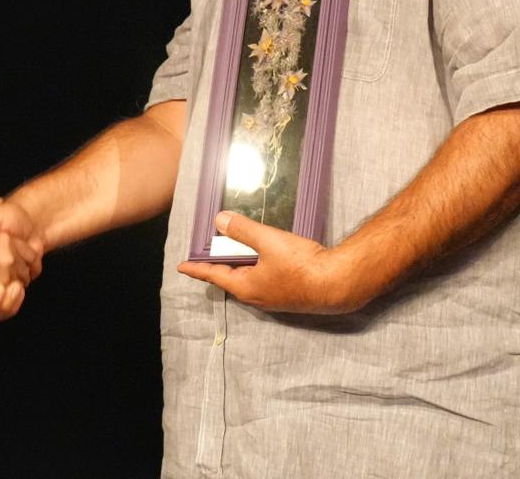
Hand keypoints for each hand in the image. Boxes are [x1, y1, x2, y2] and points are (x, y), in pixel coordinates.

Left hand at [176, 212, 369, 314]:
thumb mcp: (268, 241)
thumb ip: (243, 230)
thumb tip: (219, 221)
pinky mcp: (289, 294)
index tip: (182, 267)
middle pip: (230, 277)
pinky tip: (264, 255)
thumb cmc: (302, 265)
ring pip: (248, 278)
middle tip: (209, 251)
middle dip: (219, 264)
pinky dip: (257, 266)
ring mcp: (274, 298)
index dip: (197, 268)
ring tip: (234, 249)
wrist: (338, 284)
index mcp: (245, 287)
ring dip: (240, 264)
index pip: (213, 275)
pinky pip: (264, 279)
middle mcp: (257, 296)